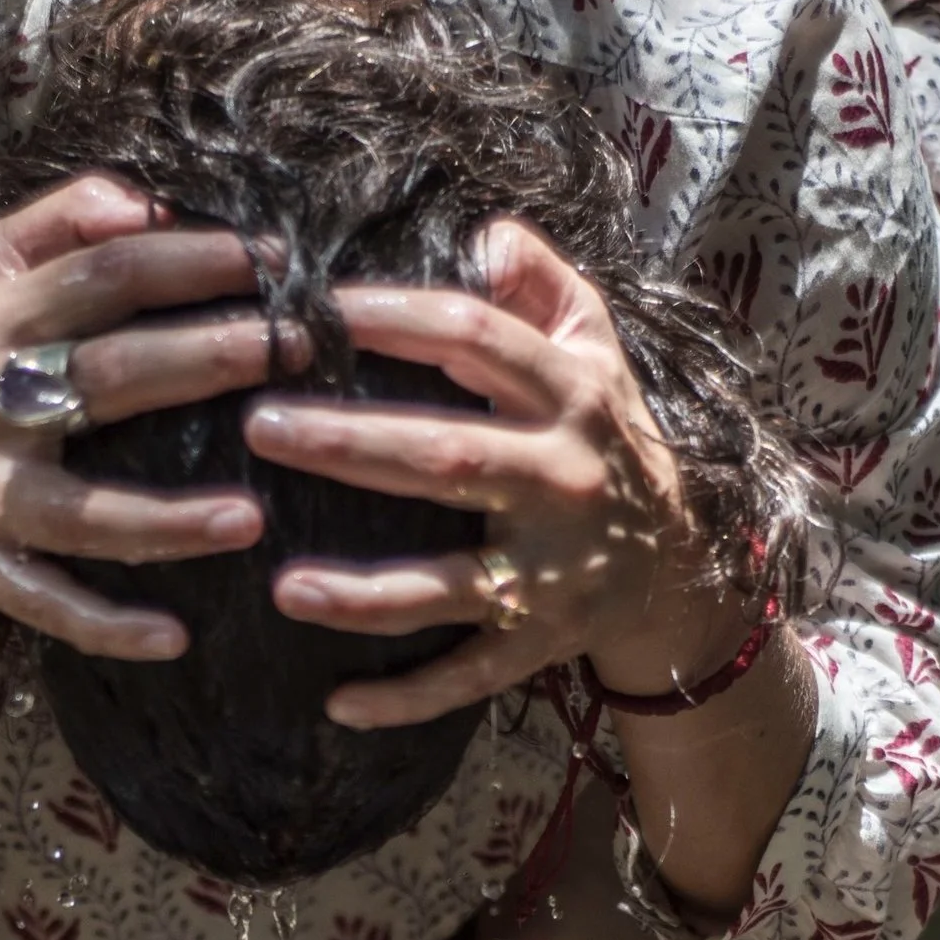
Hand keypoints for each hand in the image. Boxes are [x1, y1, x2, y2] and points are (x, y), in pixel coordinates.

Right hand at [0, 175, 300, 659]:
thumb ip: (62, 223)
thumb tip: (145, 199)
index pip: (102, 274)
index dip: (190, 260)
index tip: (274, 259)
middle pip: (104, 376)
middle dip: (207, 360)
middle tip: (297, 353)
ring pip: (78, 510)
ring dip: (165, 519)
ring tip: (250, 520)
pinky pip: (46, 601)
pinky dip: (105, 624)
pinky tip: (174, 637)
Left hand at [245, 217, 754, 726]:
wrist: (682, 561)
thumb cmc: (602, 433)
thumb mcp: (594, 344)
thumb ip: (540, 279)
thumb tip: (479, 235)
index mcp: (568, 393)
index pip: (472, 339)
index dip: (389, 319)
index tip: (307, 309)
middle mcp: (561, 478)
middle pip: (447, 457)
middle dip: (350, 444)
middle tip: (258, 425)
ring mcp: (551, 570)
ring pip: (450, 584)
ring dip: (365, 592)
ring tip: (283, 587)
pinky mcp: (539, 642)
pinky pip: (467, 675)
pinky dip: (407, 698)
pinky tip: (336, 705)